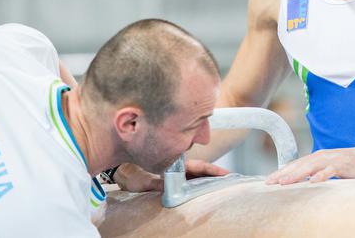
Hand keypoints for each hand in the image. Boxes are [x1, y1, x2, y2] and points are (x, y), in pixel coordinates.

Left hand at [114, 160, 229, 191]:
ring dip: (208, 178)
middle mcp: (178, 168)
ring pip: (196, 174)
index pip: (200, 167)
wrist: (122, 170)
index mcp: (176, 166)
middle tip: (231, 178)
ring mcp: (176, 172)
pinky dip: (198, 181)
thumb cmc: (132, 175)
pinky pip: (189, 179)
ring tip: (222, 182)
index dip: (213, 171)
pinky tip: (203, 186)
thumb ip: (157, 184)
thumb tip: (170, 188)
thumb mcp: (144, 182)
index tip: (226, 174)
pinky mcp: (171, 178)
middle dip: (216, 174)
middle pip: (201, 171)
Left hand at [265, 146, 354, 184]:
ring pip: (310, 166)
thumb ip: (315, 174)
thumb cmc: (347, 166)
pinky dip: (321, 175)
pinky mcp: (343, 164)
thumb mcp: (327, 170)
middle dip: (283, 173)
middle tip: (270, 182)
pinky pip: (330, 170)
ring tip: (284, 182)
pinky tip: (313, 181)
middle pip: (298, 165)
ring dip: (296, 174)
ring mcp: (331, 159)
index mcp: (315, 158)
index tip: (268, 181)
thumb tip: (301, 183)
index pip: (295, 165)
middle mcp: (320, 156)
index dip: (281, 172)